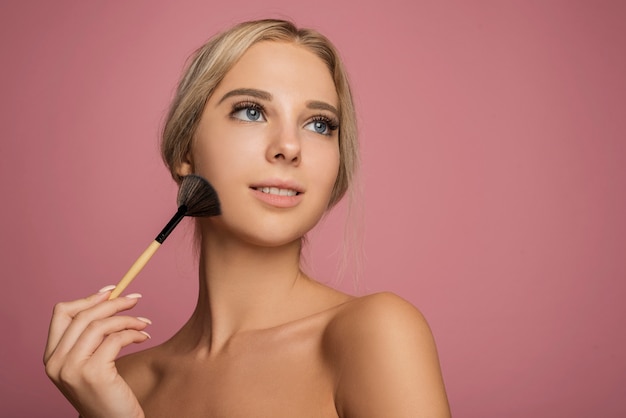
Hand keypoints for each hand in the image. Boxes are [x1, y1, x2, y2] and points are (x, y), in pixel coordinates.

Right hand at [44, 286, 149, 417]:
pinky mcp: (92, 373)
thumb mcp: (90, 362)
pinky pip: (115, 339)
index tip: (111, 291)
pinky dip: (133, 333)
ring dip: (127, 318)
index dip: (88, 298)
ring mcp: (71, 368)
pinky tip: (144, 336)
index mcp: (51, 357)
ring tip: (145, 323)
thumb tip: (109, 298)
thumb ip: (91, 336)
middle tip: (136, 299)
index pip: (61, 313)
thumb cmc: (107, 392)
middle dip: (113, 303)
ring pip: (100, 325)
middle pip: (83, 315)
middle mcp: (55, 363)